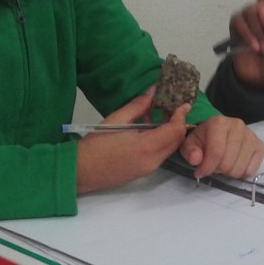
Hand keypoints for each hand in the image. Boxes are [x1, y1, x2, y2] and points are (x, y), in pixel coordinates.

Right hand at [76, 88, 190, 193]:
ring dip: (168, 133)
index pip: (175, 130)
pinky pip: (160, 155)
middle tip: (171, 108)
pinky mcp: (144, 173)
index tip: (183, 104)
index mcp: (146, 146)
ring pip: (169, 149)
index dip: (181, 116)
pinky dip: (160, 142)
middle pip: (176, 141)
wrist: (80, 172)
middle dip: (178, 124)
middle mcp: (152, 160)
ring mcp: (149, 169)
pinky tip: (147, 131)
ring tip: (155, 116)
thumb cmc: (95, 145)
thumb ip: (137, 106)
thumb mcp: (116, 120)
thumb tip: (152, 92)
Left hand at [181, 116, 263, 179]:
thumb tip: (196, 159)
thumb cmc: (204, 139)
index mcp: (219, 123)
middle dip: (217, 170)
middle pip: (228, 162)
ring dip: (228, 172)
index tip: (199, 172)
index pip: (216, 152)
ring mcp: (251, 136)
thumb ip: (190, 151)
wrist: (219, 133)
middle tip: (213, 166)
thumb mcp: (190, 144)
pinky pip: (251, 170)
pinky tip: (235, 165)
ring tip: (223, 164)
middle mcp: (238, 126)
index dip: (207, 167)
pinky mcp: (260, 146)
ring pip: (239, 168)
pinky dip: (241, 173)